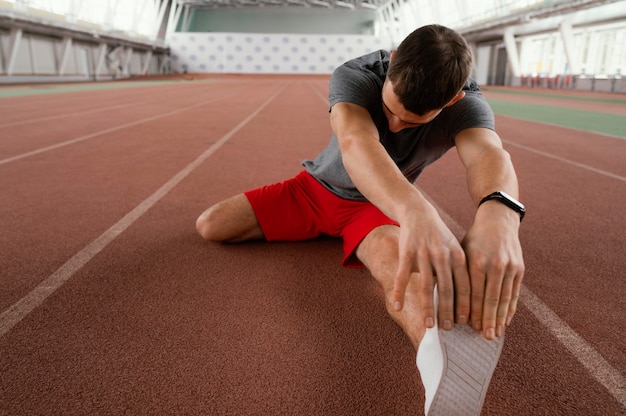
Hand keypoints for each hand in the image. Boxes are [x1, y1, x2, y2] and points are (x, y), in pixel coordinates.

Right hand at [392, 204, 470, 330]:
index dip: (466, 305)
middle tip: (448, 330)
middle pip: (448, 289)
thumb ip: (458, 272)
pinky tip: (397, 306)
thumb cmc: (438, 236)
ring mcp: (424, 254)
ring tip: (428, 325)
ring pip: (427, 286)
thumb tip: (464, 301)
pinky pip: (402, 275)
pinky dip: (399, 291)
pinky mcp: (407, 252)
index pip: (466, 285)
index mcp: (458, 256)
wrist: (418, 212)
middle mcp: (443, 255)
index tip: (466, 323)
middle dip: (448, 312)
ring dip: (428, 307)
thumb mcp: (454, 250)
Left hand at [462, 203, 523, 339]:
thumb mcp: (460, 251)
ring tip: (495, 334)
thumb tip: (442, 298)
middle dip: (487, 319)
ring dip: (500, 318)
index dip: (471, 310)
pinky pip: (515, 293)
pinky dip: (511, 308)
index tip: (467, 326)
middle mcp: (494, 264)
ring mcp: (509, 266)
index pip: (473, 292)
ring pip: (505, 297)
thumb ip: (454, 272)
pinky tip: (506, 321)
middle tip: (484, 337)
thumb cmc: (473, 239)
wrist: (498, 220)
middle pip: (490, 298)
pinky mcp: (519, 268)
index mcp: (475, 260)